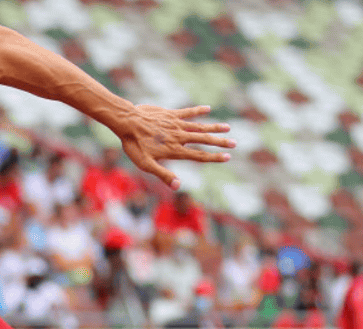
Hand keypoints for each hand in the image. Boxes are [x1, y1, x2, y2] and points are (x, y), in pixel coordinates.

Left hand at [118, 104, 234, 189]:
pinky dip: (198, 111)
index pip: (199, 155)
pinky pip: (187, 112)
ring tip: (227, 128)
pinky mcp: (170, 114)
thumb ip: (163, 175)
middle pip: (203, 140)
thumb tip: (178, 187)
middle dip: (220, 142)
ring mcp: (175, 124)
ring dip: (214, 127)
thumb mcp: (146, 165)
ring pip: (199, 126)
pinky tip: (208, 109)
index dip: (214, 157)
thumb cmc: (134, 145)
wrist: (127, 122)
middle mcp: (179, 137)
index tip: (227, 157)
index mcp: (175, 150)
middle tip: (235, 143)